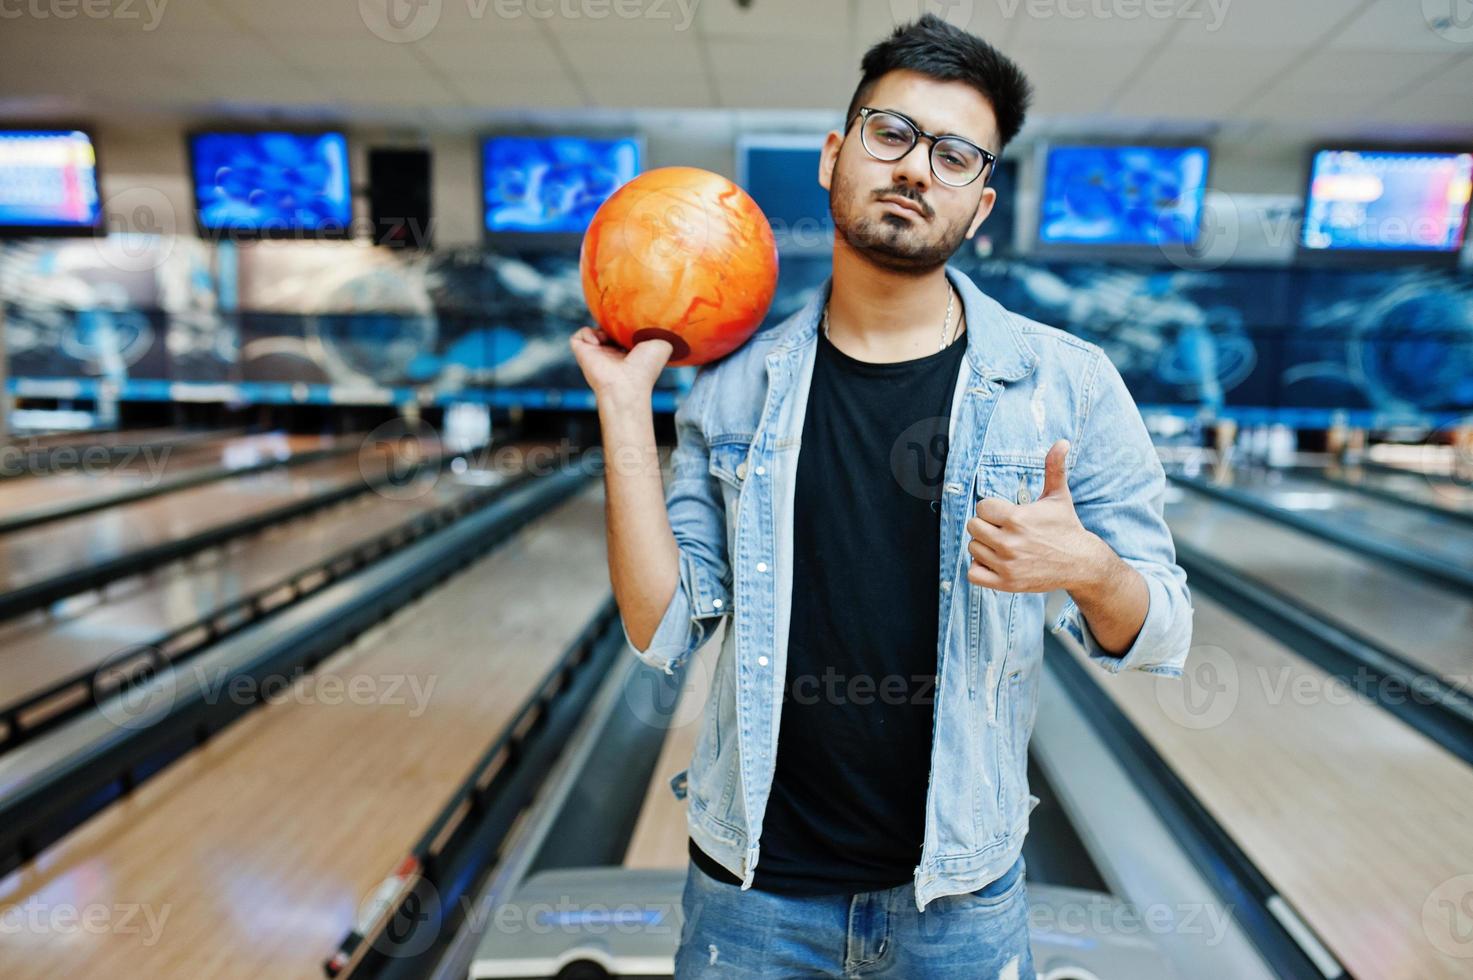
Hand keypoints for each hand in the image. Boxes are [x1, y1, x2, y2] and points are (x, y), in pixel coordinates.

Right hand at [569, 325, 673, 405]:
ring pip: (593, 330)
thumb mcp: (663, 344)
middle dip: (611, 322)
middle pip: (607, 329)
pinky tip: (599, 341)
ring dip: (599, 327)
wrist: (628, 383)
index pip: (624, 332)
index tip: (631, 321)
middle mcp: (612, 353)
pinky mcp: (582, 353)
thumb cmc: (646, 367)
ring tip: (609, 336)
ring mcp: (596, 353)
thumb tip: (660, 319)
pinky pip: (578, 335)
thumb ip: (662, 330)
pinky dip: (587, 333)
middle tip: (618, 322)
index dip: (626, 323)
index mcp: (629, 352)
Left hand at [965, 439, 1106, 592]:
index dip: (991, 508)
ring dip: (983, 546)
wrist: (1081, 563)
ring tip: (1002, 545)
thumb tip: (1062, 442)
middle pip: (973, 527)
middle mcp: (1009, 542)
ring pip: (972, 549)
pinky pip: (973, 573)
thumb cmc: (1066, 527)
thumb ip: (1054, 468)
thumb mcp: (1059, 496)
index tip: (1004, 513)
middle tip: (1002, 529)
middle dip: (985, 525)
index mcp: (1017, 519)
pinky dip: (980, 568)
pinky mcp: (1006, 583)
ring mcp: (1006, 565)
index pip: (982, 507)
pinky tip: (995, 561)